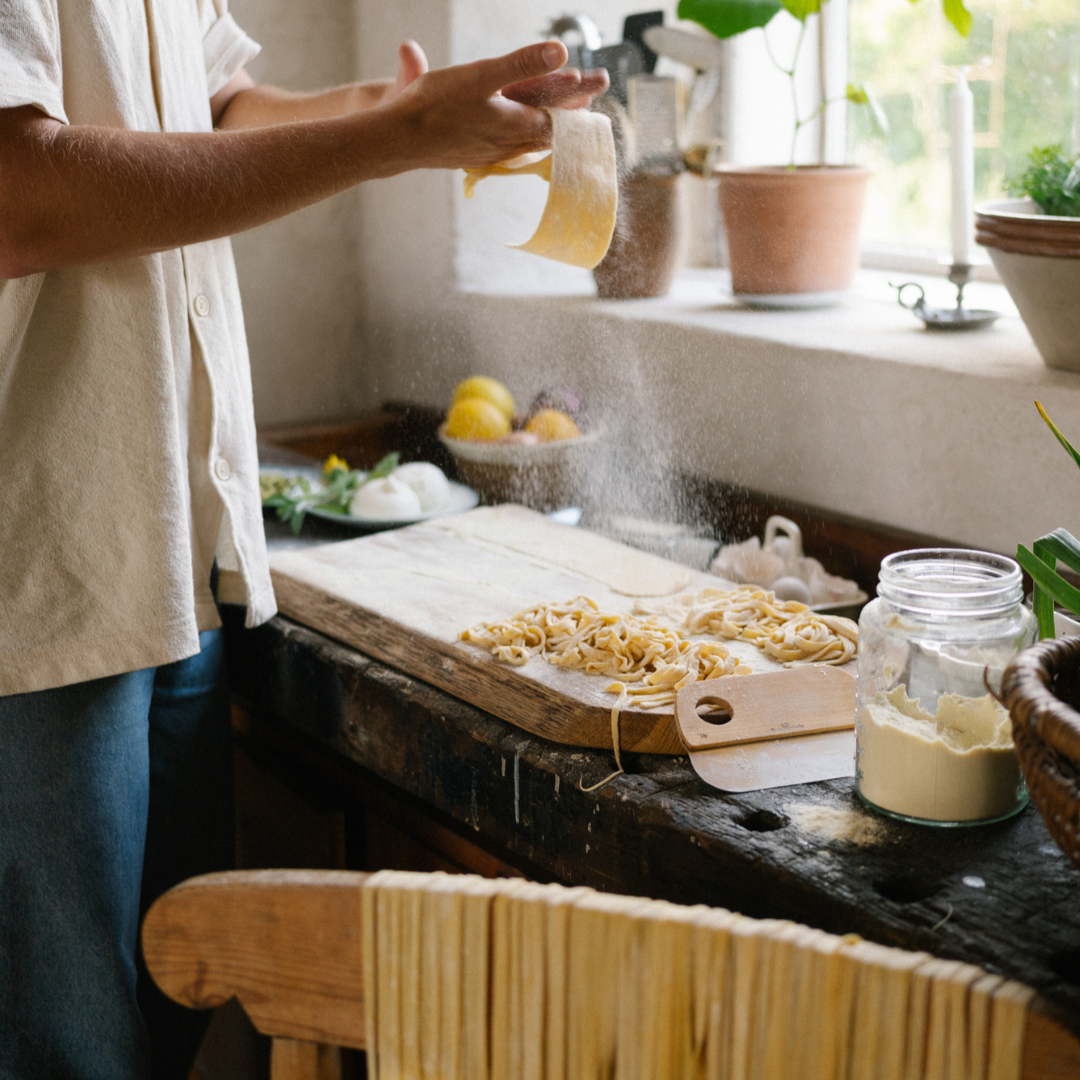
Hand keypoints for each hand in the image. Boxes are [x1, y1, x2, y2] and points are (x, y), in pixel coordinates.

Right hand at [377, 40, 605, 170]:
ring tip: (562, 113)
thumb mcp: (481, 76)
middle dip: (570, 108)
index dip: (579, 96)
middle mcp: (508, 143)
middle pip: (550, 126)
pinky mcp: (476, 154)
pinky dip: (524, 134)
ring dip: (548, 122)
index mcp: (515, 123)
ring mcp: (492, 152)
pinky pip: (511, 145)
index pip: (560, 112)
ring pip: (531, 137)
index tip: (598, 83)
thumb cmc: (434, 107)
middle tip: (587, 93)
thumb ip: (522, 64)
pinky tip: (521, 135)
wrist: (399, 141)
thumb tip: (559, 51)